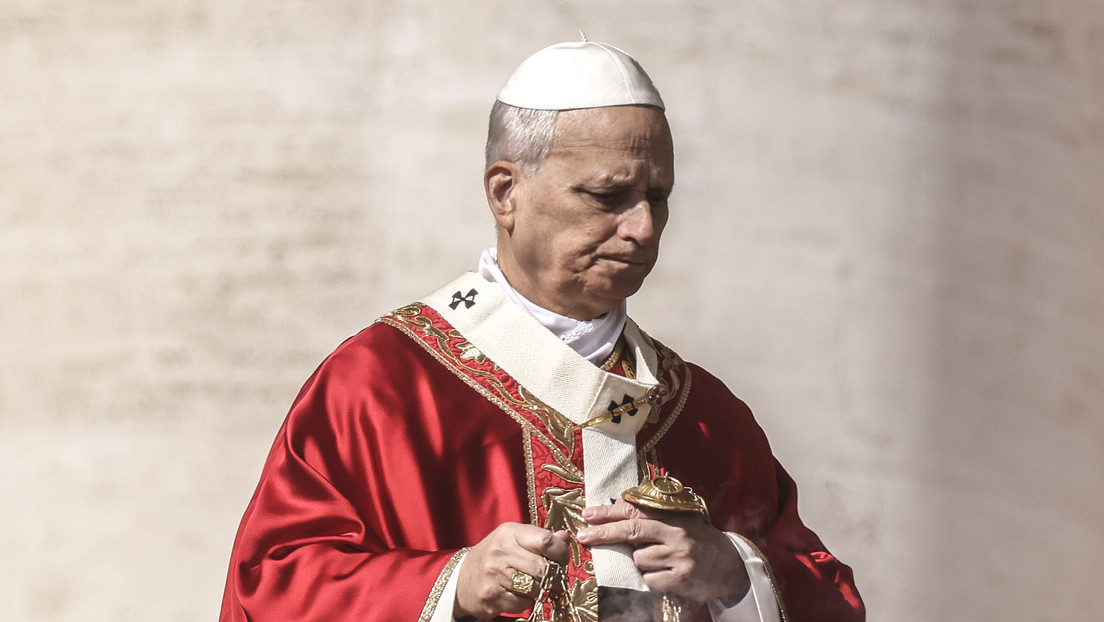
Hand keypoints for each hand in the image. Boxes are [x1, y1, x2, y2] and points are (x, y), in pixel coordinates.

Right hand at [454, 523, 570, 619]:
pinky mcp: (491, 597)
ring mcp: (494, 575)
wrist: (462, 578)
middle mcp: (500, 551)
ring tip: (532, 585)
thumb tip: (565, 537)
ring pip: (535, 588)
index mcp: (509, 532)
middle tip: (554, 579)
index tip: (562, 560)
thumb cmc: (495, 556)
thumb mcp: (514, 539)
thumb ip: (540, 538)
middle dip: (554, 577)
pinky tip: (517, 594)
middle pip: (542, 568)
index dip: (561, 553)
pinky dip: (525, 601)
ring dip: (539, 590)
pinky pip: (523, 603)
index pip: (546, 540)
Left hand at [576, 500, 748, 603]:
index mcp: (674, 516)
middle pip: (631, 530)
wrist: (732, 568)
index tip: (588, 513)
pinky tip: (665, 575)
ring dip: (640, 562)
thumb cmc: (700, 542)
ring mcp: (678, 557)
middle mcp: (676, 534)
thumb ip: (655, 515)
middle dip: (603, 533)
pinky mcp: (680, 579)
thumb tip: (617, 507)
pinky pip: (648, 579)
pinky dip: (651, 579)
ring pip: (638, 559)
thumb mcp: (682, 521)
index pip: (636, 510)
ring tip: (659, 560)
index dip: (609, 512)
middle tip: (583, 535)